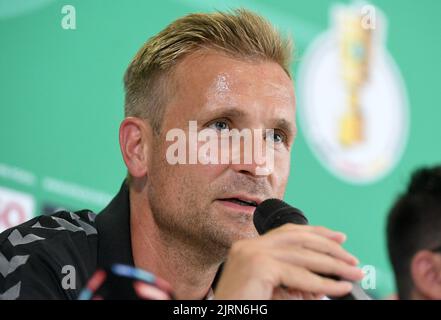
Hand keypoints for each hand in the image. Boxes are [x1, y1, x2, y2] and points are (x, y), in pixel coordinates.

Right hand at [214, 224, 363, 299]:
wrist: (223, 319)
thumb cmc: (245, 306)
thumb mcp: (274, 290)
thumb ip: (295, 281)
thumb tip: (326, 279)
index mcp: (250, 247)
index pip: (288, 231)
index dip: (316, 232)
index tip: (339, 238)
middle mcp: (249, 246)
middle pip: (298, 237)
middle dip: (329, 247)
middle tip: (352, 259)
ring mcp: (251, 253)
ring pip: (301, 253)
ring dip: (332, 264)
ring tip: (352, 273)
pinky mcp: (258, 266)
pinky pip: (298, 274)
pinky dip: (322, 282)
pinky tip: (337, 288)